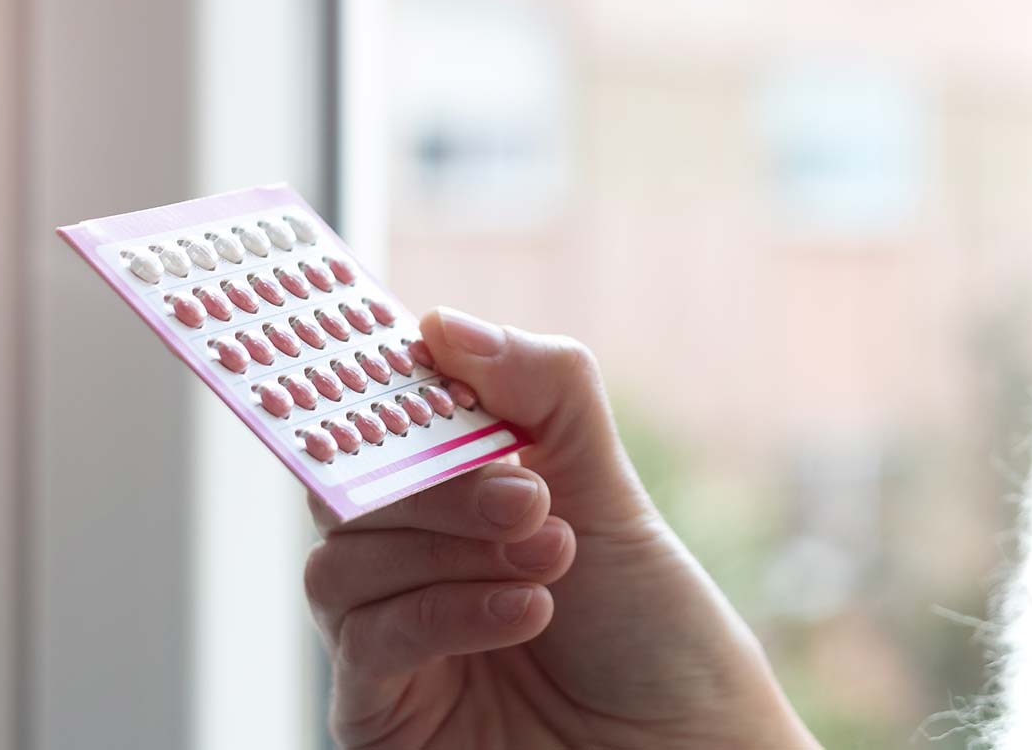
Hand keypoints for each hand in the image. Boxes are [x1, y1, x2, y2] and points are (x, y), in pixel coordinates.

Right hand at [303, 308, 816, 749]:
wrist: (687, 748)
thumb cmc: (653, 630)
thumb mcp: (610, 485)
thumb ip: (540, 388)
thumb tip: (440, 323)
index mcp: (449, 497)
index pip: (376, 423)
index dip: (379, 386)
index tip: (418, 358)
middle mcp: (409, 563)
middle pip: (348, 486)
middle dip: (440, 479)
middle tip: (529, 493)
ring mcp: (388, 640)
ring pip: (344, 559)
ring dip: (452, 548)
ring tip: (548, 556)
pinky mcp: (378, 712)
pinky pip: (365, 641)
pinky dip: (444, 611)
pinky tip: (524, 609)